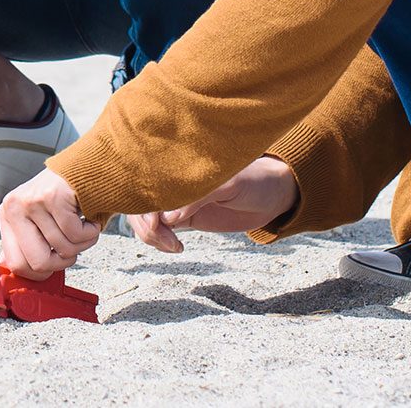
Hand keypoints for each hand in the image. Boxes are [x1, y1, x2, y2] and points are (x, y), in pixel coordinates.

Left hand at [0, 167, 98, 279]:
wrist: (87, 168)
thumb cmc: (63, 198)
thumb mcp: (37, 220)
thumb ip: (24, 243)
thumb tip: (9, 269)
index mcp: (7, 215)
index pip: (15, 264)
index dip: (41, 273)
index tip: (55, 263)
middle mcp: (14, 207)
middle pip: (38, 263)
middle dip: (64, 262)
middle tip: (72, 246)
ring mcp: (32, 201)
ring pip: (63, 249)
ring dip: (83, 243)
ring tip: (83, 225)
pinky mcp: (54, 196)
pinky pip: (76, 234)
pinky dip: (91, 232)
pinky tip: (89, 218)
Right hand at [127, 156, 299, 251]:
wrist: (273, 195)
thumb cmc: (255, 180)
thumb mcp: (230, 185)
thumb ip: (198, 198)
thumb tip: (168, 218)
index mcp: (180, 163)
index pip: (146, 180)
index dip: (143, 203)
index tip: (158, 223)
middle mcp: (173, 180)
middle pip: (137, 201)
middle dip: (145, 224)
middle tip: (170, 241)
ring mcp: (175, 198)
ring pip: (142, 216)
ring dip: (150, 235)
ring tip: (174, 246)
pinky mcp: (181, 216)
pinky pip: (157, 228)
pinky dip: (158, 241)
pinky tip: (175, 246)